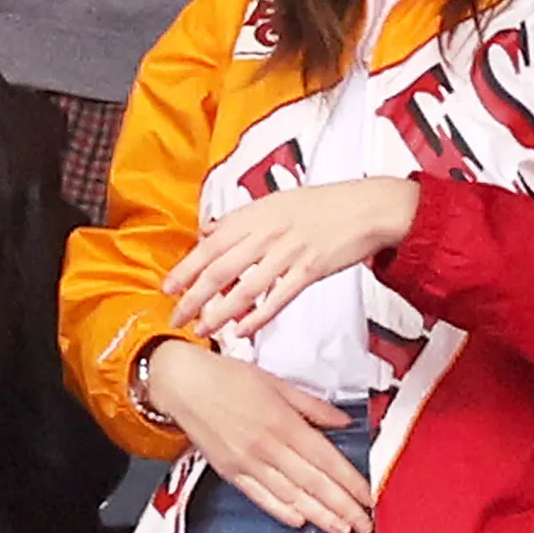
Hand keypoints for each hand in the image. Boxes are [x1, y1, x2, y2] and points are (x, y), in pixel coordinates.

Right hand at [143, 340, 373, 532]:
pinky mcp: (231, 473)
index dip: (349, 481)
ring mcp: (248, 463)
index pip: (325, 458)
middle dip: (342, 507)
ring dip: (319, 516)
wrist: (184, 385)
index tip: (367, 496)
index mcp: (282, 422)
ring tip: (341, 530)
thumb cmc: (228, 378)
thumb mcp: (277, 383)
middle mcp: (267, 447)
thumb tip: (342, 422)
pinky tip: (299, 521)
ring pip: (290, 495)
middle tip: (364, 525)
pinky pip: (261, 497)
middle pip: (312, 482)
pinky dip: (282, 511)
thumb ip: (312, 406)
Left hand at [165, 179, 419, 340]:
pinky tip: (242, 331)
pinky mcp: (309, 270)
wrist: (367, 207)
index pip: (210, 244)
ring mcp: (288, 252)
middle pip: (220, 269)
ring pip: (244, 288)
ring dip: (220, 313)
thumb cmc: (323, 204)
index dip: (186, 268)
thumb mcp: (276, 201)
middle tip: (175, 318)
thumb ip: (240, 219)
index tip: (166, 288)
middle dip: (193, 297)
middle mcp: (267, 232)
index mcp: (256, 214)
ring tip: (202, 330)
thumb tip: (208, 229)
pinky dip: (257, 317)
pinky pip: (277, 298)